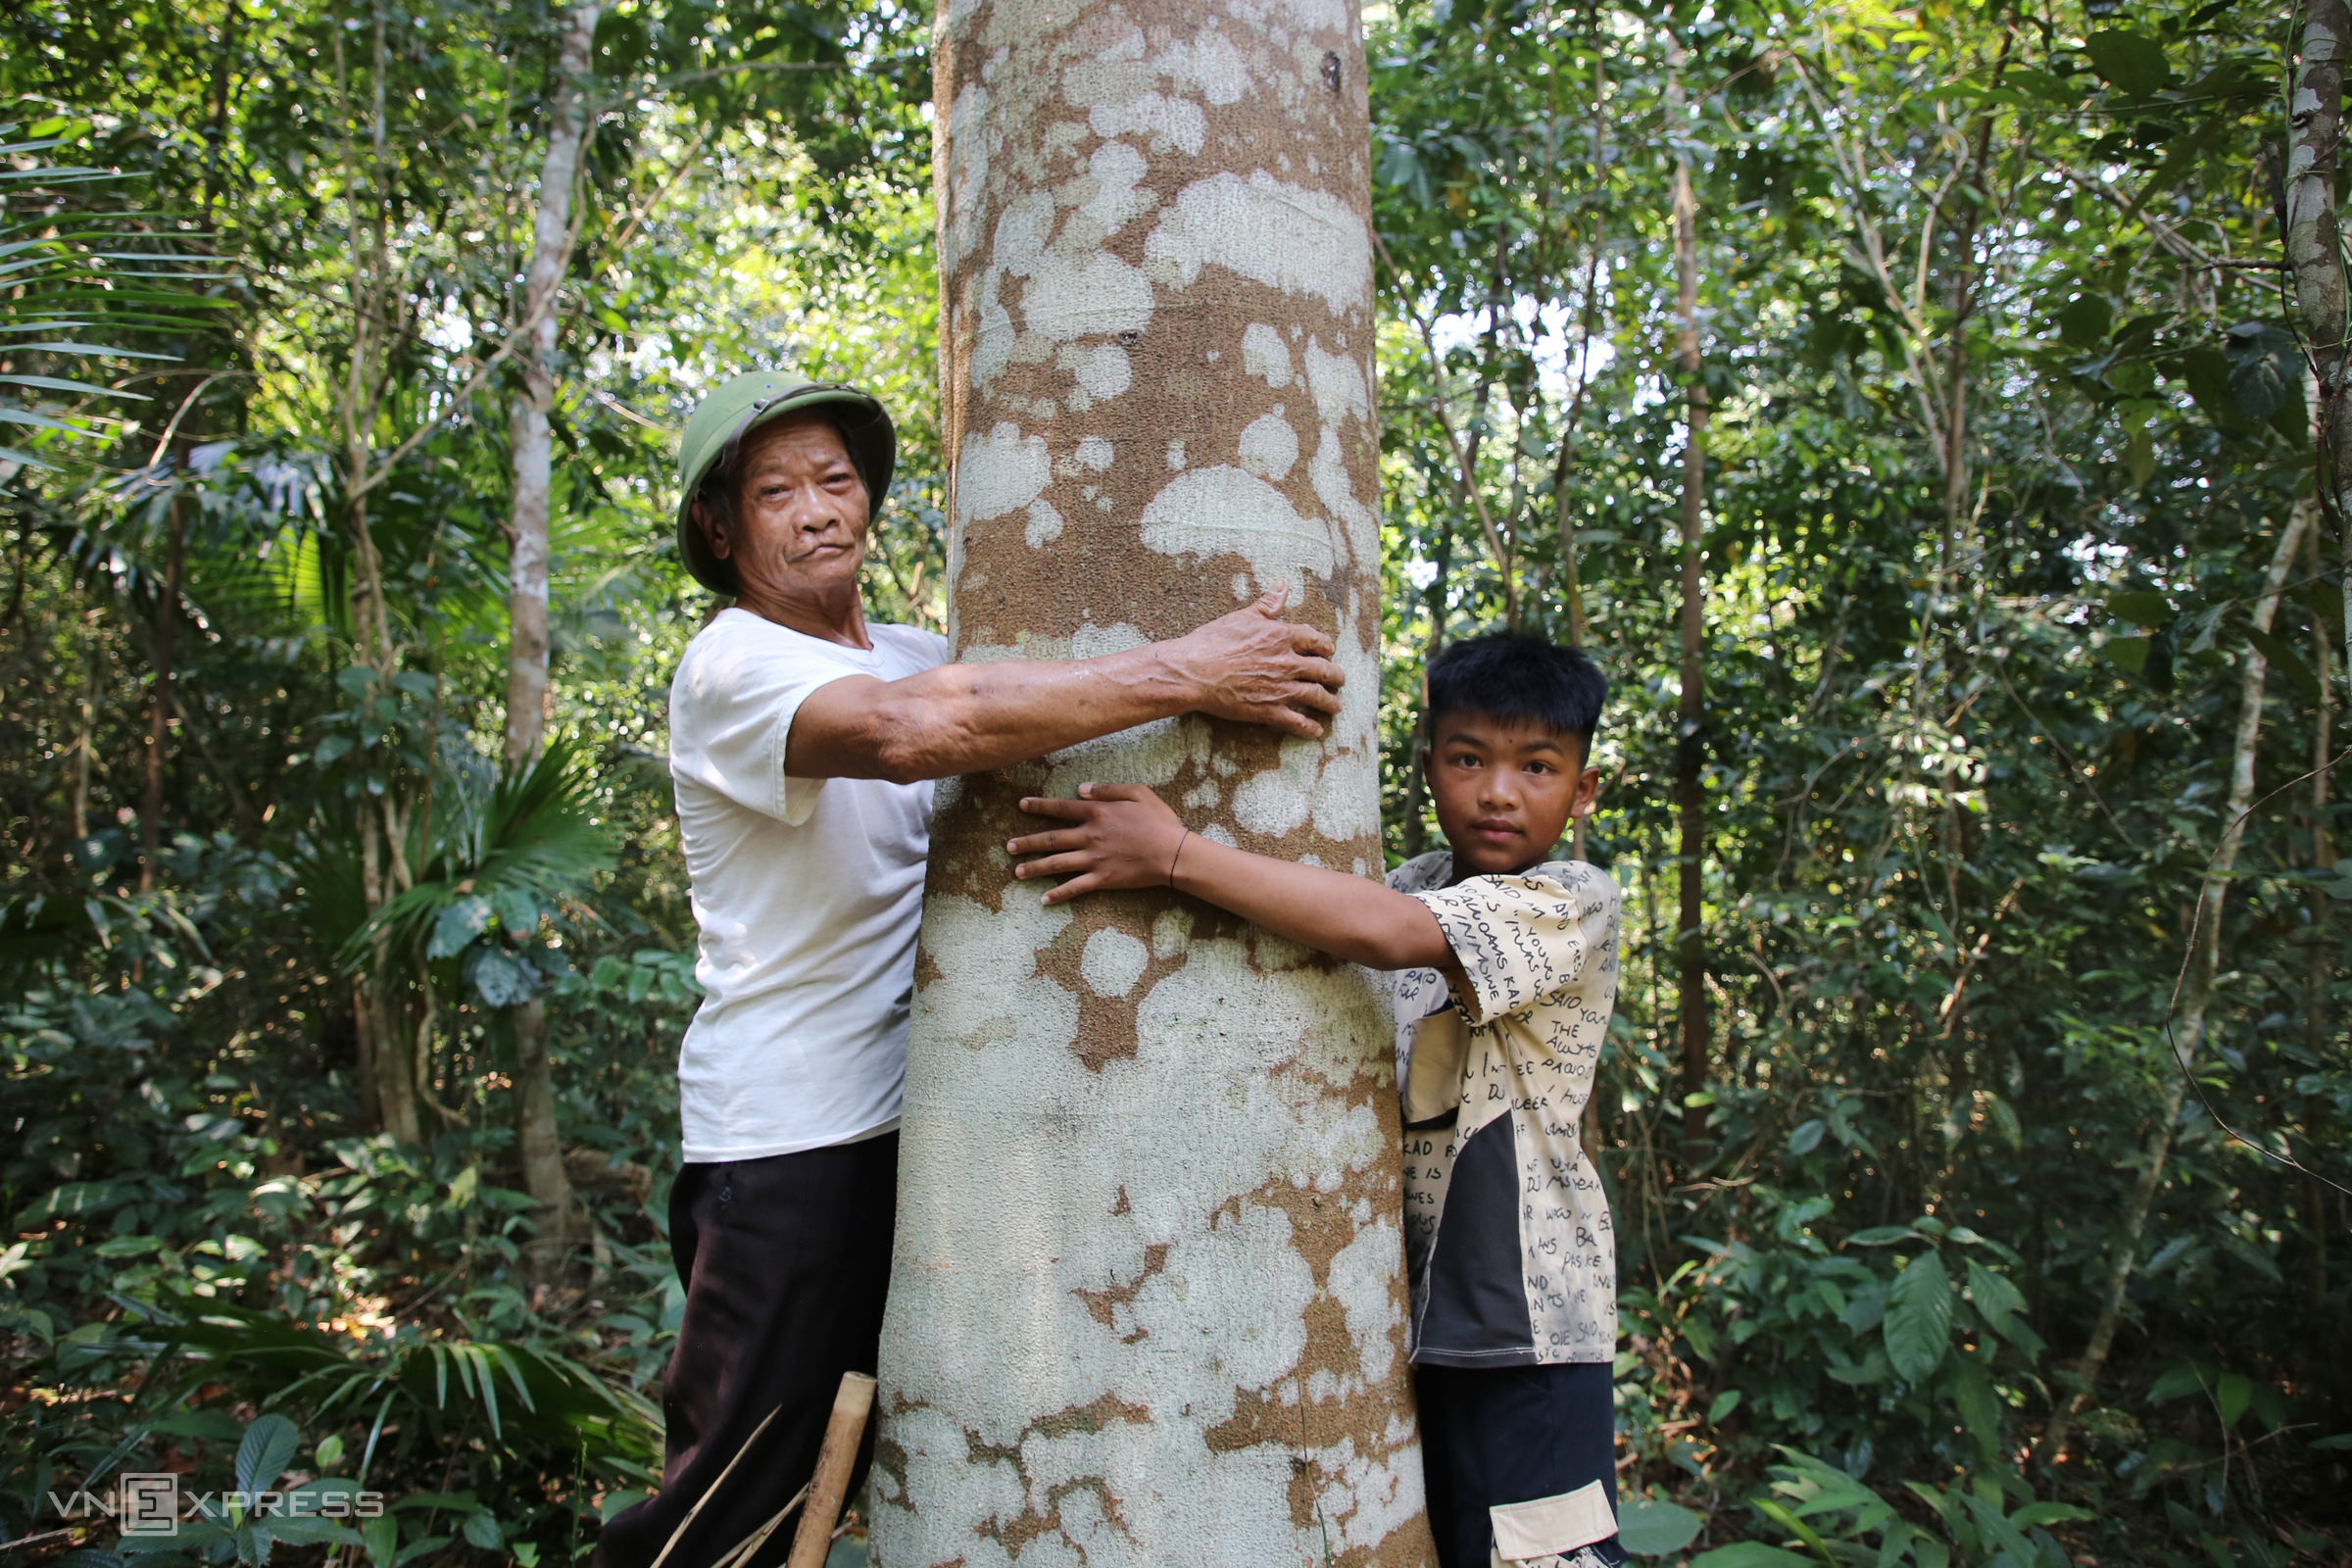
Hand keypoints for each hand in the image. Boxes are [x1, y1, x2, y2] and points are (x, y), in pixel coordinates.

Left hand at [1010, 783, 1187, 904]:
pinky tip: (1044, 900)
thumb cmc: (1159, 821)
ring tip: (1017, 871)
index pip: (1061, 808)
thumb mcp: (1138, 793)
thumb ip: (1107, 789)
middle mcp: (1090, 835)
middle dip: (1027, 842)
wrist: (1173, 853)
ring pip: (1056, 863)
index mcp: (1097, 812)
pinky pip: (1075, 887)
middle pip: (1051, 838)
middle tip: (1009, 846)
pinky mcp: (1102, 878)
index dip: (1039, 805)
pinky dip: (1058, 894)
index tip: (1022, 805)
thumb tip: (1080, 788)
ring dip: (1035, 867)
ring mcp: (1094, 859)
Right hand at [1156, 587, 1343, 738]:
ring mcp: (1280, 688)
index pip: (1317, 640)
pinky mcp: (1268, 710)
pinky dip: (1310, 728)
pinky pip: (1297, 721)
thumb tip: (1283, 584)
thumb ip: (1267, 603)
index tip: (1329, 651)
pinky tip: (1317, 731)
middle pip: (1323, 670)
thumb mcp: (1242, 616)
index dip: (1326, 646)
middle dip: (1336, 676)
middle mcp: (1287, 662)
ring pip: (1316, 696)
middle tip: (1339, 681)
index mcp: (1282, 636)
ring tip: (1336, 707)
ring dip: (1330, 703)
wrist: (1194, 672)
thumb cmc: (1214, 641)